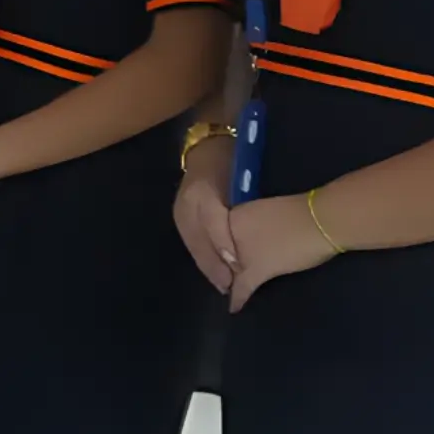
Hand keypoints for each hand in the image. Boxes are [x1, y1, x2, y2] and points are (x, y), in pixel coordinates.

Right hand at [173, 147, 242, 290]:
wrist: (207, 145)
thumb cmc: (231, 161)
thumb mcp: (240, 176)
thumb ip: (245, 206)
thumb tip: (253, 237)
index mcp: (202, 192)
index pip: (213, 223)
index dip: (224, 244)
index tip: (237, 264)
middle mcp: (187, 204)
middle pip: (198, 240)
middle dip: (213, 265)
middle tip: (229, 287)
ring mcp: (180, 211)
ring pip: (192, 244)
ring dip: (206, 265)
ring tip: (221, 284)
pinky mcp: (180, 217)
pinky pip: (190, 242)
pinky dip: (201, 258)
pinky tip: (211, 270)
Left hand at [221, 191, 339, 311]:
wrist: (317, 219)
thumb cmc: (297, 212)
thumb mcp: (262, 211)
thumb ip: (248, 225)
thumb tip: (249, 236)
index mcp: (230, 215)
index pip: (214, 236)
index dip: (217, 249)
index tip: (219, 256)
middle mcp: (228, 234)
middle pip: (219, 255)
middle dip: (220, 265)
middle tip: (219, 276)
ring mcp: (240, 253)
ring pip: (228, 272)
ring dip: (228, 282)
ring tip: (225, 290)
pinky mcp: (256, 270)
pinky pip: (242, 288)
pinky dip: (238, 299)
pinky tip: (233, 308)